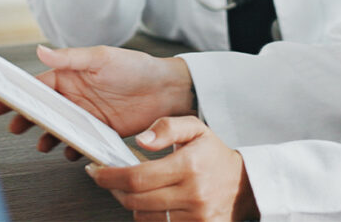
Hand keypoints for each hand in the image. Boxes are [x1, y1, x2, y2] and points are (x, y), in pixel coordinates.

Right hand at [0, 45, 194, 155]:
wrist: (167, 90)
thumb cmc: (134, 67)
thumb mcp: (101, 58)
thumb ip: (70, 58)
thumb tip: (40, 50)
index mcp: (70, 75)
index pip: (37, 84)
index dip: (17, 93)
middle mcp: (75, 96)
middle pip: (43, 109)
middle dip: (26, 118)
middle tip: (14, 126)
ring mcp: (86, 115)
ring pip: (58, 128)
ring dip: (47, 136)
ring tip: (42, 143)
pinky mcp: (100, 131)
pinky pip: (79, 142)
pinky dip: (71, 148)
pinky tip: (70, 152)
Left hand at [89, 116, 256, 221]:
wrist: (244, 185)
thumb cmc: (214, 155)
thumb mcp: (195, 129)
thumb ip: (167, 127)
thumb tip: (142, 140)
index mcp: (189, 166)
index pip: (137, 177)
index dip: (110, 177)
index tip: (96, 172)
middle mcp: (192, 194)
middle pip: (135, 201)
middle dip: (115, 190)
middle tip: (109, 179)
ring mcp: (196, 217)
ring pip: (144, 217)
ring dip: (132, 204)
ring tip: (134, 190)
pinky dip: (149, 216)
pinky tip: (150, 203)